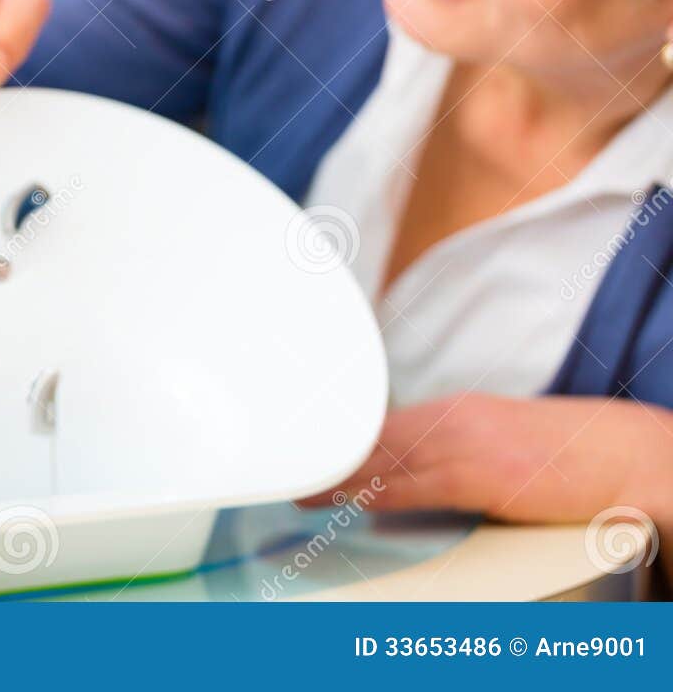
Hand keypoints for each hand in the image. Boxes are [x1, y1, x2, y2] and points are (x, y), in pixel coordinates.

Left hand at [305, 391, 672, 525]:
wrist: (624, 453)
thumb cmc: (565, 452)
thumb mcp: (495, 438)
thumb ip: (448, 448)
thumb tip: (407, 470)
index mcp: (451, 410)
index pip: (376, 420)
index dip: (336, 436)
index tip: (303, 445)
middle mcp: (450, 419)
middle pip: (369, 435)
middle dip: (326, 453)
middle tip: (287, 467)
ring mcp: (466, 444)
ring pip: (383, 457)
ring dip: (338, 476)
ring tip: (302, 489)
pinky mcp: (485, 475)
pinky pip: (415, 486)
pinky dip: (376, 492)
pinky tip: (348, 500)